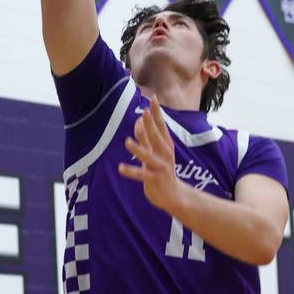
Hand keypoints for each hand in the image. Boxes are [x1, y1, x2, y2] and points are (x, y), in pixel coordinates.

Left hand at [118, 97, 179, 212]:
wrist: (173, 194)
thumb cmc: (162, 170)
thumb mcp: (155, 152)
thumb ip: (146, 137)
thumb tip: (139, 120)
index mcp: (165, 144)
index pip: (161, 125)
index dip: (157, 112)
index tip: (153, 98)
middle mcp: (165, 153)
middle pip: (157, 136)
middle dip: (150, 124)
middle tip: (144, 112)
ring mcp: (161, 166)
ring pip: (149, 156)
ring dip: (138, 149)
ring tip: (127, 142)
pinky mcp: (155, 179)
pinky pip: (142, 175)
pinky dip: (131, 171)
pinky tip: (121, 168)